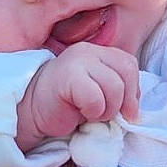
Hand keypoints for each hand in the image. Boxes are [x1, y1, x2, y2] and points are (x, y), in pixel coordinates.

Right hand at [16, 44, 139, 150]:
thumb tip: (135, 108)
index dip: (133, 91)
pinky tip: (80, 113)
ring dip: (107, 109)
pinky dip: (93, 111)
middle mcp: (89, 52)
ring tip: (91, 113)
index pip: (129, 65)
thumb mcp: (99, 93)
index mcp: (99, 52)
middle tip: (108, 115)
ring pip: (114, 87)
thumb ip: (118, 90)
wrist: (30, 110)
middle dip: (124, 101)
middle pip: (126, 73)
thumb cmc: (66, 105)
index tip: (126, 111)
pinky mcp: (67, 77)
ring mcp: (77, 61)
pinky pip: (96, 98)